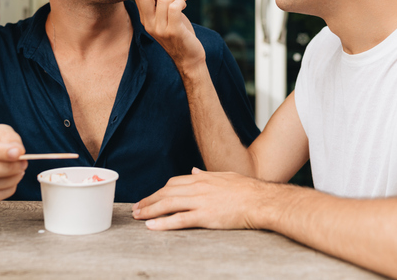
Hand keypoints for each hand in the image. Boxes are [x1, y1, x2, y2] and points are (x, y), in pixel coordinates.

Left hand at [132, 168, 276, 230]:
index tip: (151, 197)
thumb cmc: (246, 189)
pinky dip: (163, 223)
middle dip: (149, 201)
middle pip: (166, 193)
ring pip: (168, 205)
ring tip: (138, 216)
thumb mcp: (224, 176)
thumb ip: (206, 174)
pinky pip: (179, 220)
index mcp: (202, 178)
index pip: (173, 183)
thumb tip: (194, 170)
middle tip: (137, 208)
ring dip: (150, 210)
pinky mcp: (205, 216)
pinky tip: (152, 226)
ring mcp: (200, 202)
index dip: (160, 190)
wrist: (260, 200)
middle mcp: (198, 188)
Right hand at [133, 0, 205, 70]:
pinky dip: (181, 1)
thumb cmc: (180, 34)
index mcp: (145, 19)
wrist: (188, 57)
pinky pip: (174, 7)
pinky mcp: (173, 31)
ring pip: (163, 0)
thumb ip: (161, 3)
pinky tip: (184, 5)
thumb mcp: (166, 18)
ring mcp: (160, 29)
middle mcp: (149, 24)